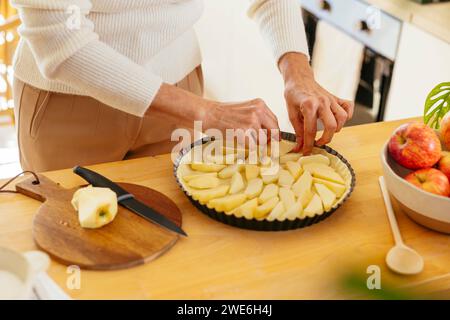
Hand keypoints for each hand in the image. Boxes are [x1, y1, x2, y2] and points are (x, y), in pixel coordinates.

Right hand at [150, 84, 278, 142]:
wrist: (207, 114)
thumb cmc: (223, 114)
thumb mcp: (245, 109)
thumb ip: (258, 118)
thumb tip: (270, 136)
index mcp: (260, 104)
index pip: (274, 121)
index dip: (272, 133)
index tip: (269, 140)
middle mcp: (259, 111)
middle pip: (274, 132)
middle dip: (268, 141)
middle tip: (260, 145)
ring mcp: (253, 122)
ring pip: (263, 141)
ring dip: (255, 145)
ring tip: (242, 139)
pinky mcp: (245, 132)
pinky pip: (253, 147)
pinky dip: (247, 148)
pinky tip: (237, 140)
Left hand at [279, 52, 353, 153]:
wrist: (299, 78)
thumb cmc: (293, 95)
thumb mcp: (291, 114)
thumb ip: (298, 131)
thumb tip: (299, 148)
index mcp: (309, 105)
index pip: (310, 130)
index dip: (308, 144)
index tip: (306, 152)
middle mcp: (322, 102)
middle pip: (331, 126)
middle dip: (325, 139)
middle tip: (318, 143)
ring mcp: (331, 99)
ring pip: (343, 118)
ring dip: (336, 129)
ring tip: (327, 132)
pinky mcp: (336, 98)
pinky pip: (348, 107)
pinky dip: (347, 115)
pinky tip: (338, 120)